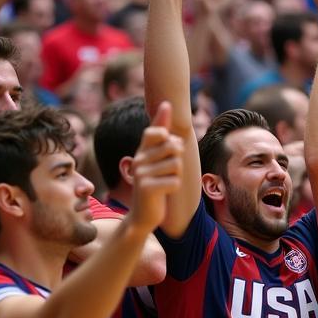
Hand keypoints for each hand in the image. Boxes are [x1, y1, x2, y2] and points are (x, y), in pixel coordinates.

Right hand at [129, 102, 183, 231]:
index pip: (154, 131)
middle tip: (169, 171)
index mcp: (141, 151)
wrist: (143, 214)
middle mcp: (138, 160)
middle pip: (174, 147)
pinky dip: (174, 187)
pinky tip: (164, 192)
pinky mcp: (147, 189)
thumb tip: (166, 102)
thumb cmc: (155, 183)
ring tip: (165, 182)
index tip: (166, 135)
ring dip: (177, 175)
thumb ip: (162, 133)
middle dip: (179, 159)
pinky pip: (175, 181)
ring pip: (177, 165)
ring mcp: (141, 174)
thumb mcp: (158, 157)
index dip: (164, 130)